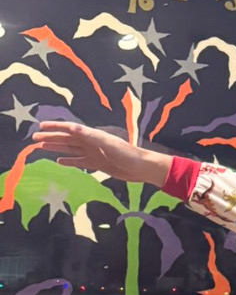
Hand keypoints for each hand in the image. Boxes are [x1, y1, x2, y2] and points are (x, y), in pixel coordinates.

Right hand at [30, 122, 166, 185]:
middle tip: (34, 139)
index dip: (55, 127)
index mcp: (92, 135)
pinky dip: (69, 161)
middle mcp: (91, 143)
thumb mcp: (107, 143)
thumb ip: (90, 136)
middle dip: (51, 138)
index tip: (41, 126)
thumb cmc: (127, 154)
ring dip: (56, 148)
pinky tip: (59, 161)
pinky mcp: (97, 164)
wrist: (141, 168)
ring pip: (70, 150)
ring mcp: (93, 154)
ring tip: (41, 147)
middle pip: (67, 139)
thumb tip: (72, 128)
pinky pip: (79, 162)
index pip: (70, 129)